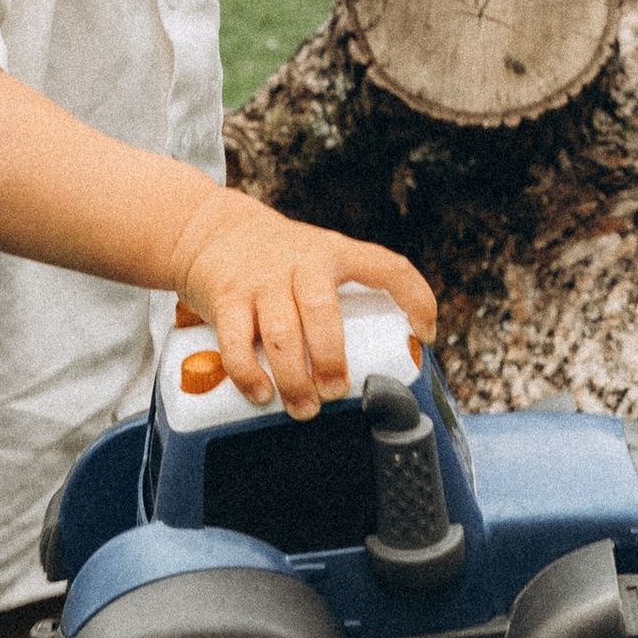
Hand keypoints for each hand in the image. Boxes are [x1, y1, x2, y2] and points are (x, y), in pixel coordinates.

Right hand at [167, 186, 434, 417]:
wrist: (211, 229)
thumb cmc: (278, 261)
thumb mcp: (317, 260)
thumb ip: (341, 299)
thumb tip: (375, 363)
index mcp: (335, 253)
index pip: (388, 267)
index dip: (415, 298)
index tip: (426, 334)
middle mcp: (301, 261)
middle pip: (322, 311)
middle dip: (332, 359)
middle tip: (337, 392)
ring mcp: (261, 279)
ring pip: (281, 334)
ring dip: (294, 379)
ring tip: (304, 408)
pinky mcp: (226, 297)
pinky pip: (236, 341)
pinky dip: (248, 374)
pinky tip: (261, 394)